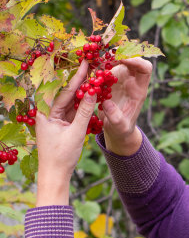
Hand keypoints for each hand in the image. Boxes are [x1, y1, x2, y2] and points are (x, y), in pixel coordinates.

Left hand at [35, 61, 96, 204]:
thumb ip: (85, 111)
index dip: (77, 76)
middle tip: (91, 65)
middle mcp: (48, 112)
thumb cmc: (62, 156)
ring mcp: (55, 119)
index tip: (86, 62)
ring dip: (83, 91)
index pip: (64, 91)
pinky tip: (92, 94)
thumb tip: (93, 91)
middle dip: (80, 80)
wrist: (55, 175)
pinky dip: (82, 104)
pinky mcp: (61, 125)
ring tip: (95, 76)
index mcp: (46, 112)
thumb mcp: (76, 132)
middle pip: (66, 93)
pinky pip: (73, 110)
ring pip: (71, 101)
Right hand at [99, 57, 151, 154]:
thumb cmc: (121, 128)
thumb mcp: (119, 126)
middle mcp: (132, 80)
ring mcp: (121, 77)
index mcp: (139, 90)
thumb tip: (107, 104)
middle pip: (132, 58)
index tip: (122, 59)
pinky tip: (89, 62)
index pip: (145, 69)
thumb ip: (115, 117)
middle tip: (105, 53)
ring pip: (118, 58)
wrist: (116, 128)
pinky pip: (106, 64)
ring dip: (107, 55)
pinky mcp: (110, 78)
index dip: (136, 61)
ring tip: (94, 57)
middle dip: (120, 53)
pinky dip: (98, 61)